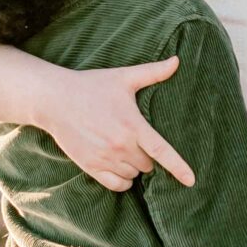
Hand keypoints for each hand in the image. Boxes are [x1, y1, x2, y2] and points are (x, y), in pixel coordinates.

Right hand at [41, 60, 194, 193]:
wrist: (55, 100)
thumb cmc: (91, 86)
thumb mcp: (123, 77)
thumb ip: (153, 72)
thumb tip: (177, 61)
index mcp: (132, 125)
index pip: (161, 151)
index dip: (178, 167)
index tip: (191, 181)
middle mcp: (121, 146)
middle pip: (148, 164)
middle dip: (147, 156)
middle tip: (136, 139)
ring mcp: (105, 158)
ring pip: (133, 175)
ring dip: (135, 167)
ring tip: (125, 149)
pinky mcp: (91, 167)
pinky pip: (117, 186)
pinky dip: (123, 181)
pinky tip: (120, 168)